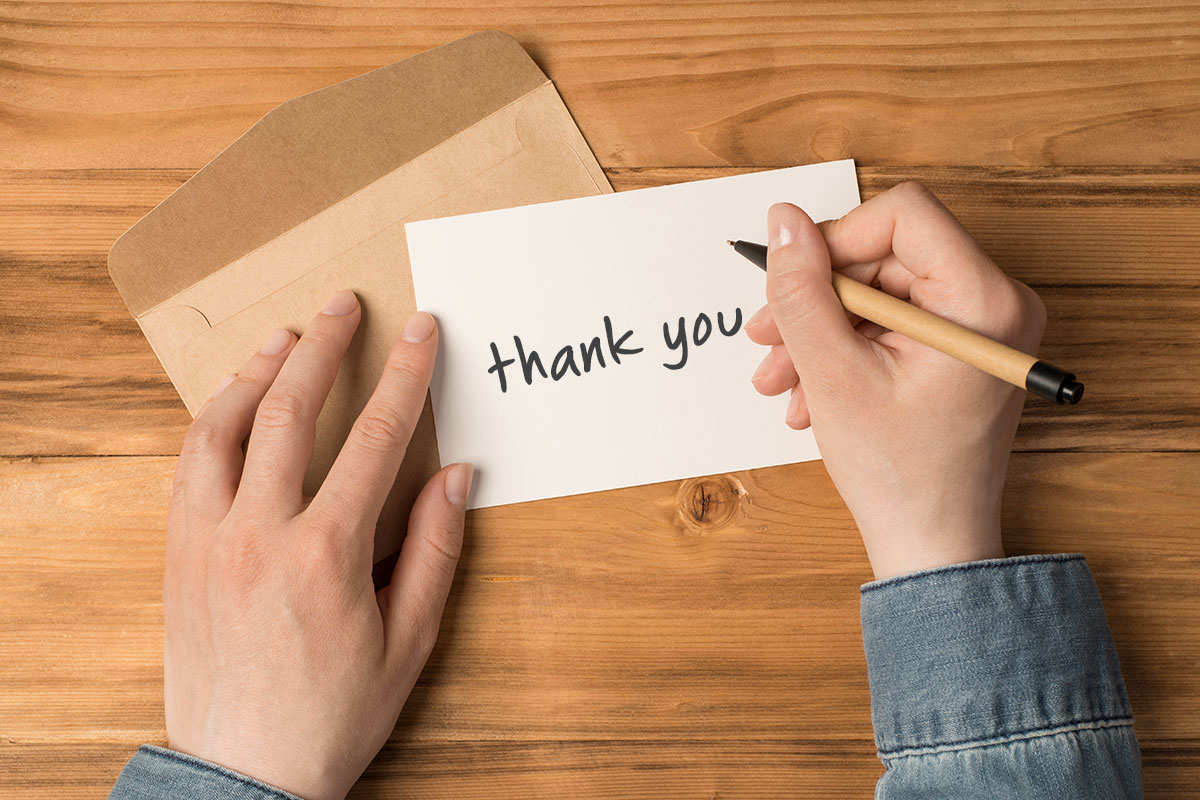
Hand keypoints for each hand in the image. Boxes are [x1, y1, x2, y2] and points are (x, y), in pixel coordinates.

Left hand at [163, 290, 471, 799]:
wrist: (245, 773)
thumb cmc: (334, 715)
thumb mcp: (409, 642)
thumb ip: (434, 552)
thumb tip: (455, 477)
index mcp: (326, 553)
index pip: (375, 438)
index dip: (405, 375)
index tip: (421, 332)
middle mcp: (259, 533)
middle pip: (291, 411)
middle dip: (325, 347)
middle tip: (343, 305)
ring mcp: (207, 540)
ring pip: (224, 428)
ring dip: (257, 373)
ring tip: (284, 338)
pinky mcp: (177, 555)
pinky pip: (188, 466)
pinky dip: (212, 421)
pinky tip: (232, 405)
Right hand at [746, 183, 1045, 579]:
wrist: (932, 546)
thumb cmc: (902, 475)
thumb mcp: (834, 375)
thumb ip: (802, 292)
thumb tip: (783, 222)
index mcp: (983, 300)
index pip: (902, 214)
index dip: (835, 242)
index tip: (793, 287)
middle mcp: (995, 302)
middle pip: (883, 255)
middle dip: (816, 300)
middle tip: (767, 343)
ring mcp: (978, 327)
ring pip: (876, 291)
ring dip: (819, 332)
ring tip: (782, 382)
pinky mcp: (957, 348)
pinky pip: (888, 323)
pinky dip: (842, 351)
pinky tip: (812, 393)